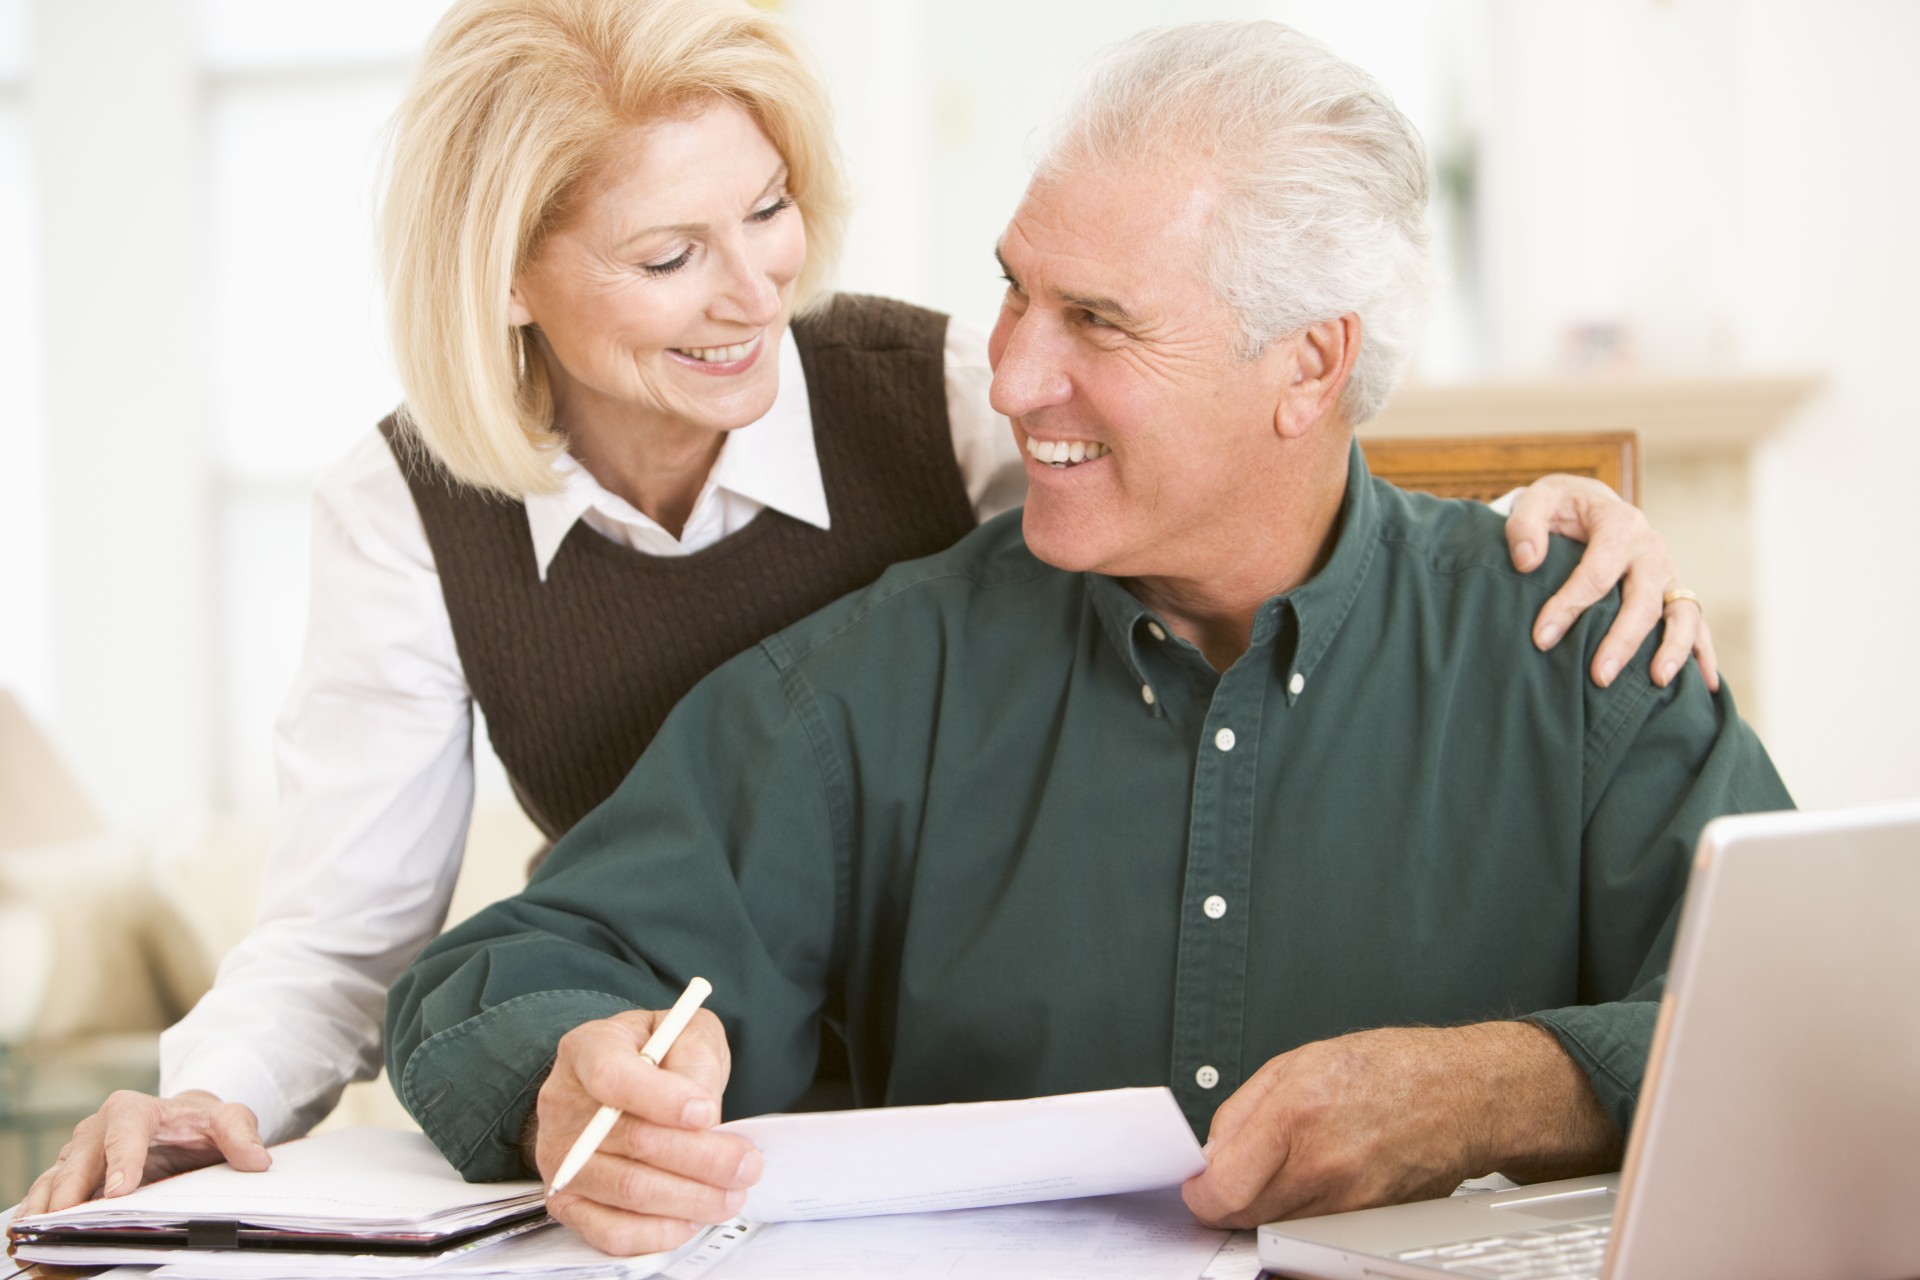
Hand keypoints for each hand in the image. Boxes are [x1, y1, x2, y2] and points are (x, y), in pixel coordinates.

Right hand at [20, 1090, 269, 1215]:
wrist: (181, 1124)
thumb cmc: (199, 1123)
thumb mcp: (227, 1120)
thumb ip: (241, 1134)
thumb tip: (257, 1160)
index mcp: (136, 1110)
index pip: (126, 1131)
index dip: (122, 1160)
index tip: (121, 1190)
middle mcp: (99, 1128)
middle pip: (80, 1157)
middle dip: (72, 1188)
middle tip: (65, 1219)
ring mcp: (81, 1153)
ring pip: (57, 1177)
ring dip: (46, 1203)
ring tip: (38, 1231)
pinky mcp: (72, 1175)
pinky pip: (49, 1193)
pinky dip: (39, 1211)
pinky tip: (33, 1232)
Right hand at [532, 1009, 761, 1255]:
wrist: (620, 1089)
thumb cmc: (656, 1058)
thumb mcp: (684, 1032)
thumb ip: (694, 1057)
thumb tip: (702, 1112)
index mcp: (588, 1049)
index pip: (612, 1076)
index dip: (662, 1098)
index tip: (707, 1112)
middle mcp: (564, 1104)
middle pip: (633, 1140)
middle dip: (701, 1158)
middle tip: (745, 1164)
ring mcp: (562, 1159)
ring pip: (628, 1190)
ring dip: (690, 1199)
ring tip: (732, 1193)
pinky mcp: (568, 1203)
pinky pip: (612, 1232)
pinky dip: (659, 1232)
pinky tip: (691, 1218)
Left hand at [1181, 1023, 1618, 1228]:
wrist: (1462, 1095)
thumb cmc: (1389, 1070)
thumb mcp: (1295, 1063)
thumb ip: (1241, 1113)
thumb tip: (1209, 1156)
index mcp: (1296, 1114)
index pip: (1223, 1189)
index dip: (1200, 1192)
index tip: (1198, 1184)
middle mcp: (1324, 1166)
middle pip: (1244, 1217)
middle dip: (1229, 1201)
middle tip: (1234, 1176)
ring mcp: (1351, 1203)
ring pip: (1277, 1227)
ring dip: (1267, 1207)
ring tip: (1287, 1167)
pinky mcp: (1370, 1224)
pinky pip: (1314, 1230)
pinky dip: (1303, 1213)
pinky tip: (1318, 1180)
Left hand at [1505, 476, 1719, 691]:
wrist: (1592, 503)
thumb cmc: (1561, 506)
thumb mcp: (1538, 501)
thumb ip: (1524, 525)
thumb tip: (1527, 562)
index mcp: (1619, 524)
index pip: (1597, 572)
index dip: (1570, 606)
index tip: (1542, 638)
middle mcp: (1651, 548)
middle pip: (1643, 601)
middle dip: (1622, 641)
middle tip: (1599, 676)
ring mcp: (1667, 572)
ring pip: (1682, 613)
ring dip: (1673, 649)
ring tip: (1657, 681)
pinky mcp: (1673, 591)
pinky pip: (1695, 623)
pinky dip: (1703, 652)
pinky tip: (1706, 685)